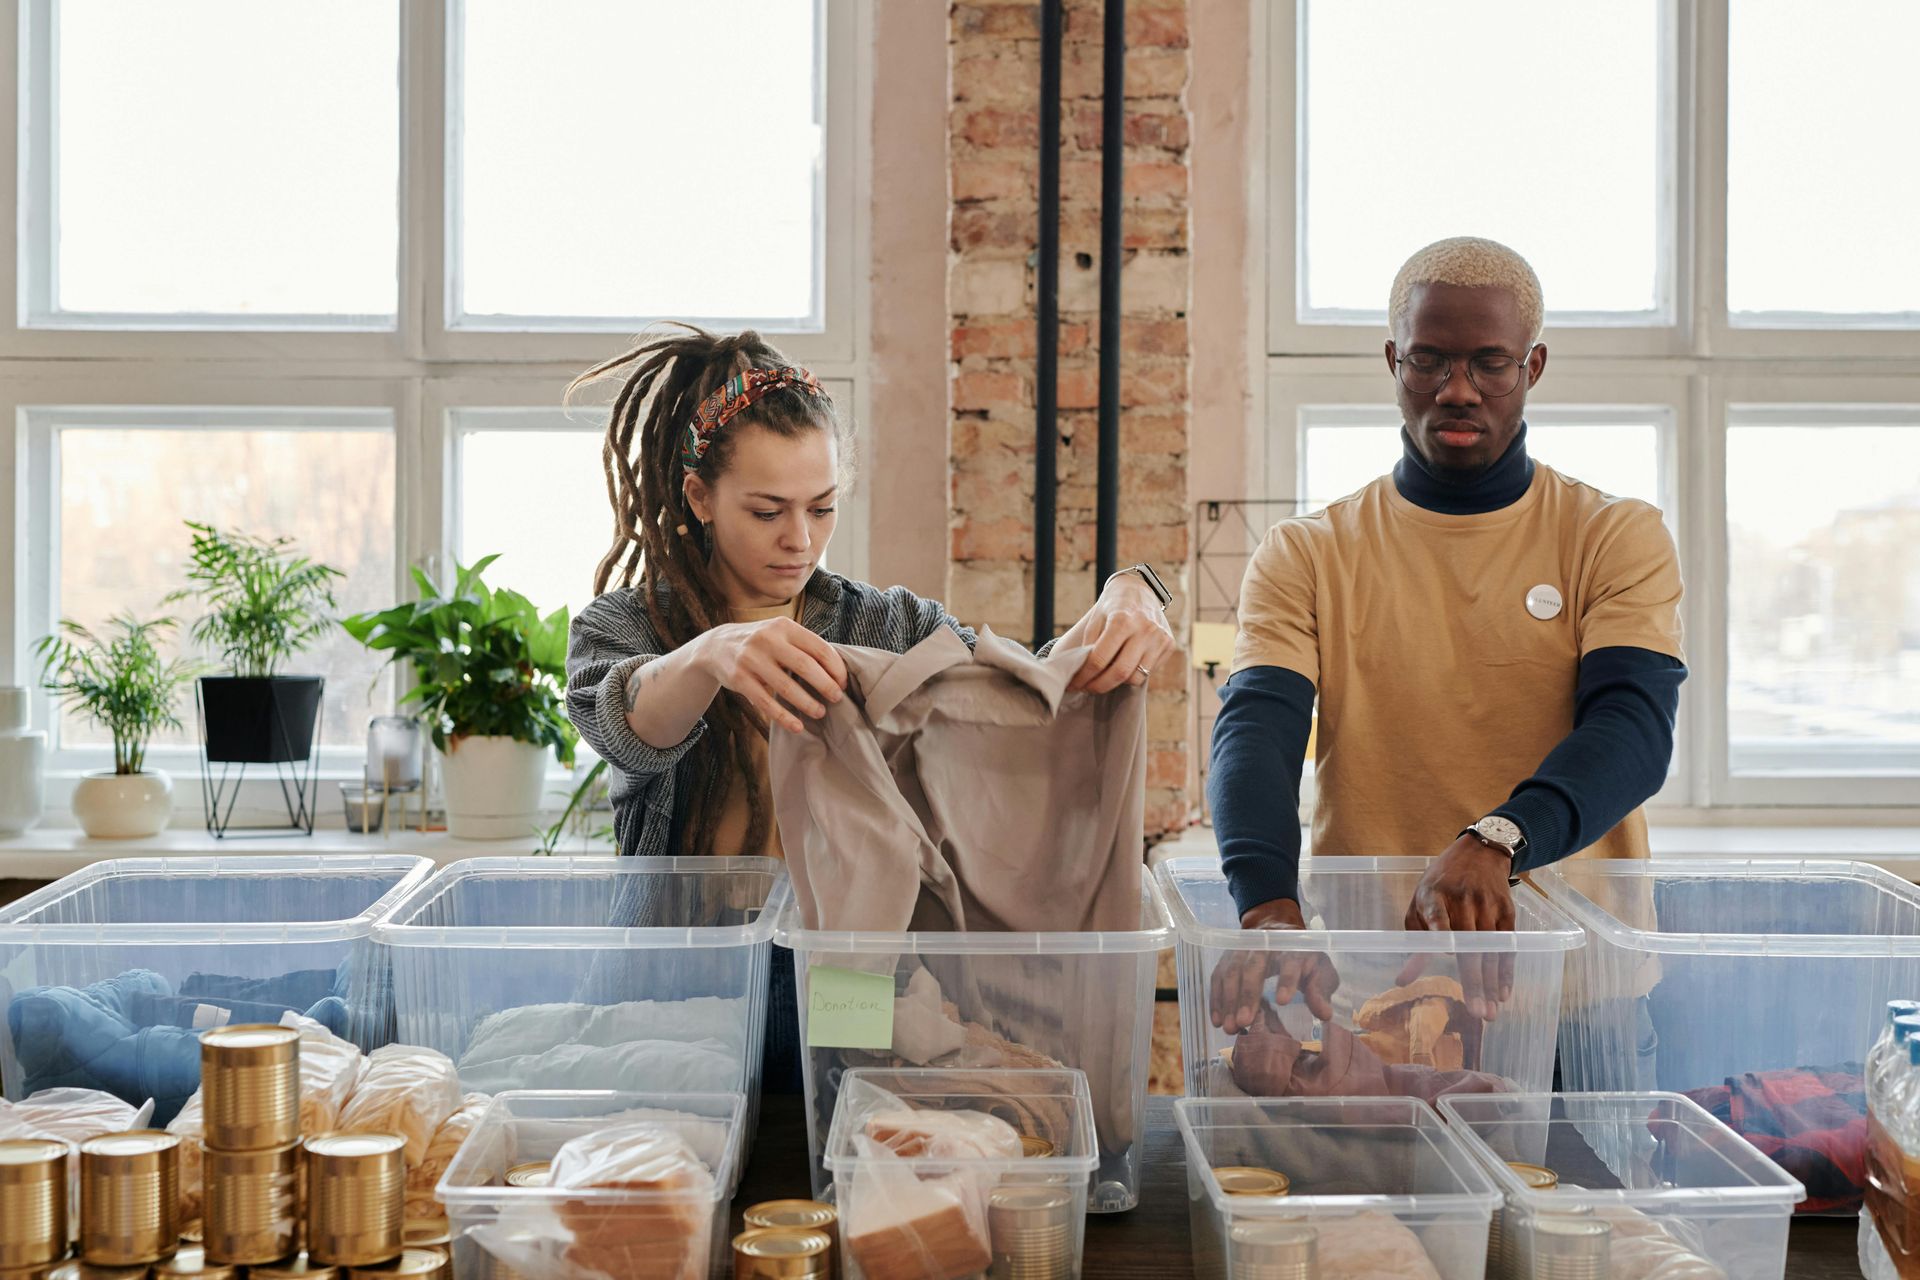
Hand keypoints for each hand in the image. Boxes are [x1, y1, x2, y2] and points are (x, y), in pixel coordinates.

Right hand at [696, 617, 848, 734]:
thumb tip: (839, 670)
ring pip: (786, 687)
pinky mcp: (739, 679)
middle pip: (805, 666)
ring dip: (807, 703)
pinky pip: (766, 703)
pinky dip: (784, 717)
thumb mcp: (780, 634)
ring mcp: (751, 659)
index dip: (835, 668)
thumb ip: (804, 646)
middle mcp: (767, 640)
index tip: (843, 683)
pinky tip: (797, 726)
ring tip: (820, 712)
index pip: (819, 647)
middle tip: (837, 699)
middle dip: (826, 685)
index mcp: (784, 627)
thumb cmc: (761, 643)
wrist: (717, 645)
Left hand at [1067, 574, 1176, 693]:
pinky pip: (1149, 671)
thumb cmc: (1113, 606)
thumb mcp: (1095, 619)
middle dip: (1099, 686)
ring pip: (1136, 677)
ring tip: (1104, 678)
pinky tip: (1123, 666)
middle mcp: (1144, 630)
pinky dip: (1133, 674)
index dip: (1084, 676)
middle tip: (1086, 688)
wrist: (1140, 590)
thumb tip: (1082, 674)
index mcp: (1122, 620)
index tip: (1074, 684)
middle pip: (1120, 672)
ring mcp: (1159, 638)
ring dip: (1117, 683)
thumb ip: (1089, 645)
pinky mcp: (1169, 644)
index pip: (1099, 659)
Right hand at [1209, 897, 1340, 1034]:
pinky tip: (1216, 1019)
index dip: (1286, 979)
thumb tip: (1324, 1015)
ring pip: (1232, 972)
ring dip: (1228, 1000)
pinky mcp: (1227, 958)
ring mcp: (1242, 950)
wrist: (1276, 929)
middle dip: (1247, 995)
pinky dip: (1216, 999)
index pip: (1289, 961)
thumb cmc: (1303, 957)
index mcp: (1293, 948)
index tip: (1282, 1001)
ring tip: (1229, 1027)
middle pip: (1253, 967)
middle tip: (1244, 1022)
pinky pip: (1218, 977)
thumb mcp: (1320, 971)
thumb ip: (1321, 991)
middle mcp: (1264, 946)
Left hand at [1402, 834, 1516, 1020]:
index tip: (1447, 951)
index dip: (1442, 931)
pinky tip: (1503, 994)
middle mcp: (1463, 900)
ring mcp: (1487, 905)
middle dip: (1474, 981)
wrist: (1477, 853)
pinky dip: (1505, 972)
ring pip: (1490, 951)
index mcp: (1434, 896)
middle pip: (1469, 945)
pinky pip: (1506, 947)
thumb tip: (1402, 982)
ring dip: (1491, 985)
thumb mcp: (1420, 904)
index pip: (1438, 916)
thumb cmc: (1440, 885)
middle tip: (1477, 1013)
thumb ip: (1415, 941)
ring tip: (1489, 1013)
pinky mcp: (1506, 911)